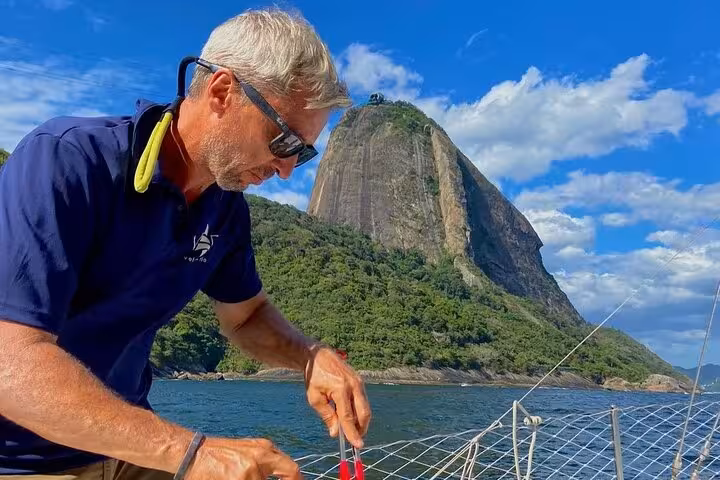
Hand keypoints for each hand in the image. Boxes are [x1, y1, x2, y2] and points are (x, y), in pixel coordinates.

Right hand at [186, 437, 301, 479]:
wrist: (193, 452)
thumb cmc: (219, 453)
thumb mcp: (247, 451)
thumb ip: (266, 462)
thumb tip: (284, 474)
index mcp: (264, 450)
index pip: (291, 469)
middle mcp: (259, 459)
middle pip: (285, 476)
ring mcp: (248, 471)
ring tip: (238, 476)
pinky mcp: (236, 479)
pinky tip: (232, 478)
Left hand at [303, 347, 370, 447]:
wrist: (319, 356)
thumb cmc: (314, 377)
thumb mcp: (314, 398)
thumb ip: (327, 415)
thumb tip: (336, 433)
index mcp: (340, 389)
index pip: (348, 417)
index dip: (352, 433)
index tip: (357, 445)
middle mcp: (354, 385)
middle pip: (363, 413)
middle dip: (361, 429)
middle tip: (354, 440)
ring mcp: (359, 382)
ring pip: (365, 408)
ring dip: (361, 421)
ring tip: (352, 430)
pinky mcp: (360, 381)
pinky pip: (363, 401)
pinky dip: (359, 412)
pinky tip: (352, 417)